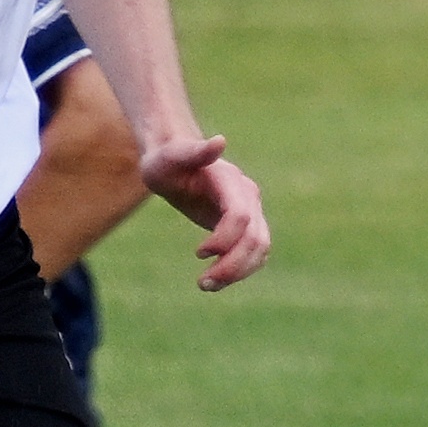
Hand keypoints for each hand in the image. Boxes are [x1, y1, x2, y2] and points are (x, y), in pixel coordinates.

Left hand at [140, 134, 269, 291]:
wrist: (176, 162)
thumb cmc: (167, 160)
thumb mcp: (170, 157)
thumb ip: (194, 151)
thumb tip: (220, 141)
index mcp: (230, 181)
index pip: (240, 217)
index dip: (224, 239)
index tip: (198, 253)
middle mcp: (247, 196)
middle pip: (256, 237)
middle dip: (233, 265)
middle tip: (202, 283)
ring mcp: (251, 210)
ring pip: (261, 248)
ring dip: (238, 272)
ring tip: (205, 285)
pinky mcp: (247, 225)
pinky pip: (254, 252)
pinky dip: (240, 270)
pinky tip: (214, 280)